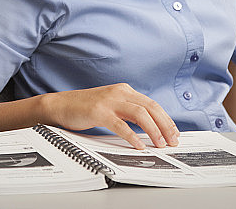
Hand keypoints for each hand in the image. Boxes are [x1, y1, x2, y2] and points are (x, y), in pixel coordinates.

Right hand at [41, 83, 179, 149]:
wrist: (61, 105)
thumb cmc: (86, 108)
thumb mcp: (112, 105)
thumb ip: (128, 111)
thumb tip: (150, 127)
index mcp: (125, 90)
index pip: (152, 104)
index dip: (166, 119)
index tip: (174, 133)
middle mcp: (120, 92)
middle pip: (150, 108)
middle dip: (165, 125)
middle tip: (173, 141)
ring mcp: (109, 101)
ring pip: (140, 114)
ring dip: (153, 130)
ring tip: (160, 144)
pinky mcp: (99, 112)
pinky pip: (120, 124)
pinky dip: (132, 136)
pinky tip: (139, 145)